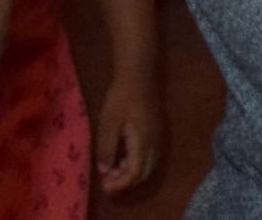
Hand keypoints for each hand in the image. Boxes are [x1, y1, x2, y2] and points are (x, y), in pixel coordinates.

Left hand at [94, 79, 166, 196]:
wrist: (138, 74)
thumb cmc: (121, 97)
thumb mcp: (108, 123)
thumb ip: (106, 149)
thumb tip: (104, 170)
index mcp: (143, 142)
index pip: (135, 173)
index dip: (120, 184)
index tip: (104, 186)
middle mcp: (154, 143)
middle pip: (144, 173)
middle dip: (126, 181)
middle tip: (107, 181)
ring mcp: (157, 136)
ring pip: (148, 165)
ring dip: (131, 173)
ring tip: (112, 169)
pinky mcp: (156, 130)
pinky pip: (149, 155)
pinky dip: (136, 162)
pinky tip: (123, 156)